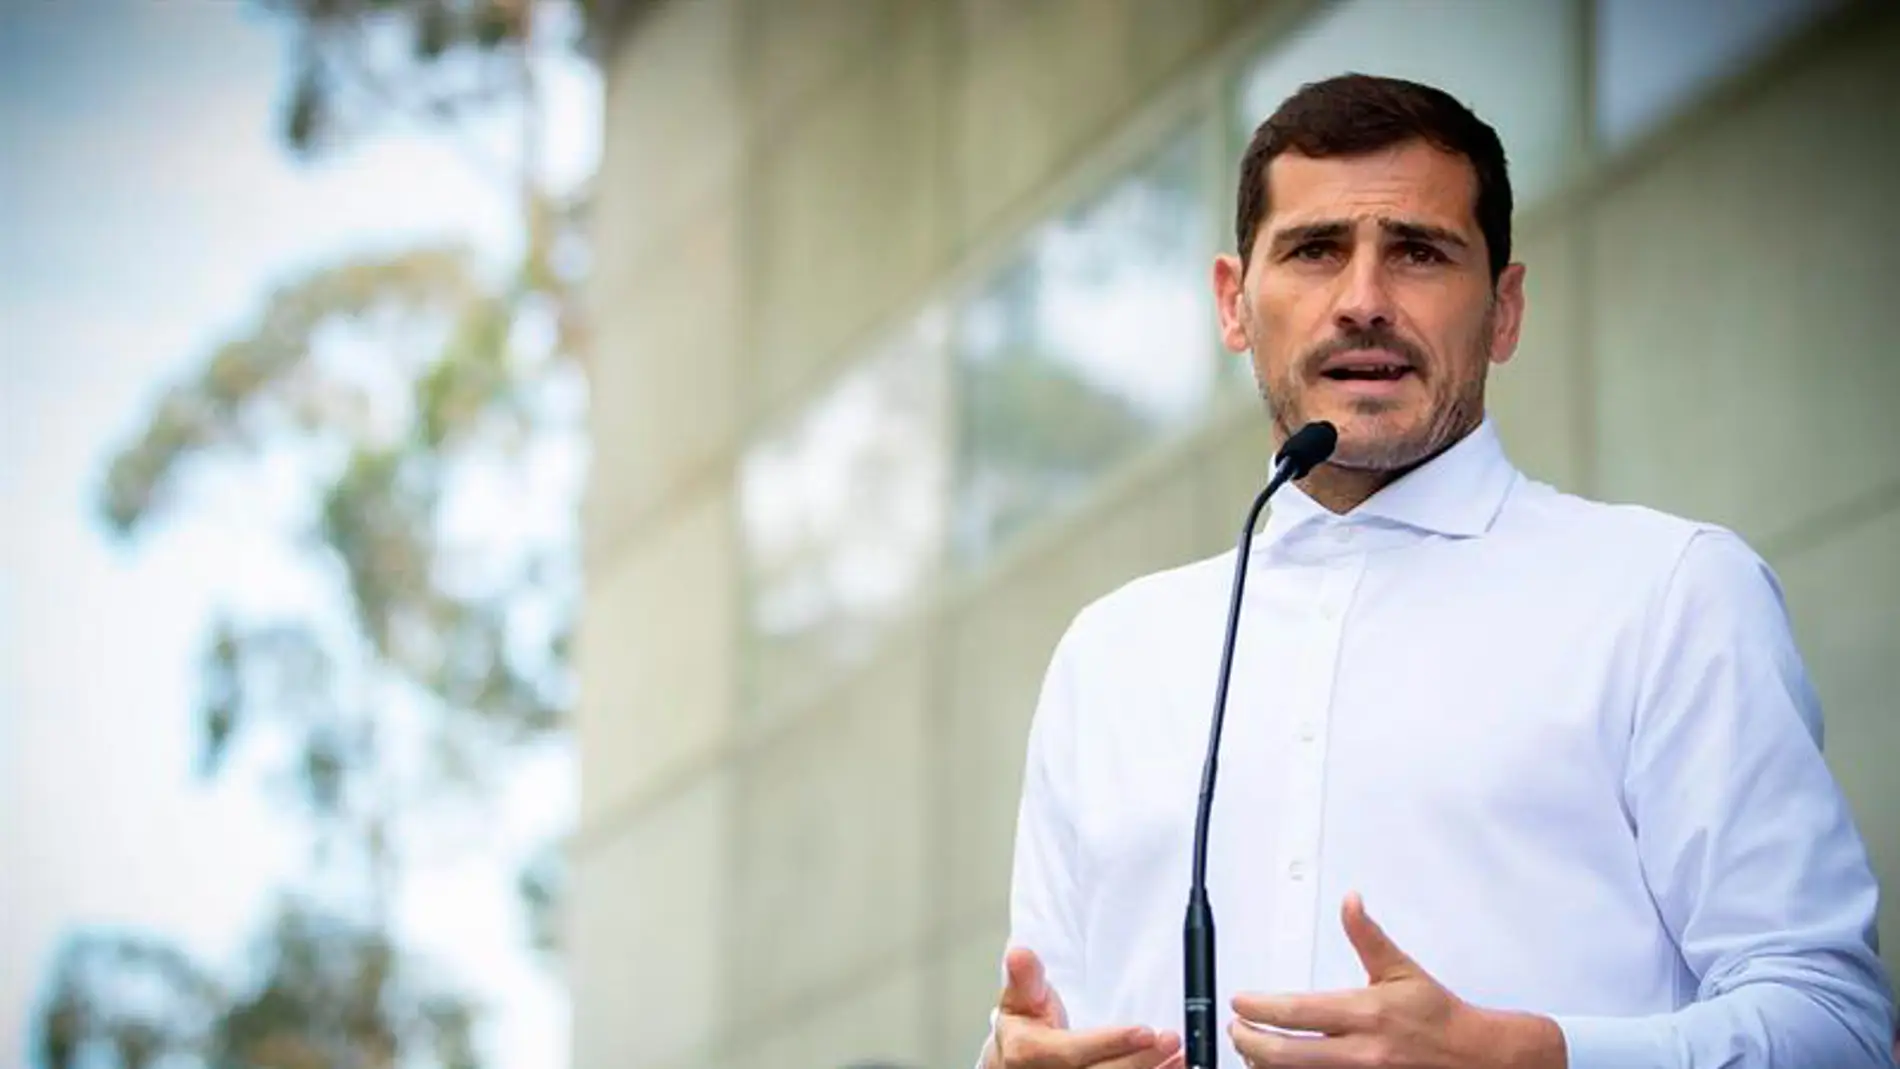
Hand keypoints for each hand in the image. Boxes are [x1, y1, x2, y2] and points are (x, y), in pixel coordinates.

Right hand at [983, 946, 1185, 1068]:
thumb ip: (1026, 977)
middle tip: (1171, 1039)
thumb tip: (1020, 954)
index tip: (1144, 1031)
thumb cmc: (1025, 1030)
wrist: (1016, 1064)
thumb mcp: (1019, 999)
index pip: (1073, 1053)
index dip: (1110, 1044)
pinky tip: (1173, 1067)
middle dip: (1140, 1061)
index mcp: (1029, 1054)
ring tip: (1180, 1055)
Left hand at [1228, 893, 1564, 1067]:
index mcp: (1366, 1014)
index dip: (1260, 1007)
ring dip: (1265, 1066)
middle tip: (1236, 1029)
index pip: (1297, 1012)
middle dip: (1249, 1043)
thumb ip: (1367, 937)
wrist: (1478, 1058)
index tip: (1240, 1001)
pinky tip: (1280, 1068)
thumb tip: (1350, 902)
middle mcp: (1361, 1052)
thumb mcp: (1401, 970)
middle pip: (1285, 1056)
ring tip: (1252, 1050)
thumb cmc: (1439, 1017)